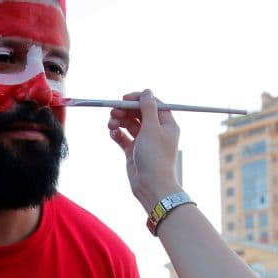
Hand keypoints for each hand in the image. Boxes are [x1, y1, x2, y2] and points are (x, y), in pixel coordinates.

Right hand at [107, 89, 181, 211]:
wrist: (151, 186)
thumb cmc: (155, 157)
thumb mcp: (152, 128)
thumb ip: (148, 108)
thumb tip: (147, 92)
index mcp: (166, 124)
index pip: (153, 104)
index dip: (138, 99)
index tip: (124, 99)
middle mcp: (156, 131)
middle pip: (139, 113)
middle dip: (125, 111)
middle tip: (113, 111)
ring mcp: (144, 141)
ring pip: (129, 124)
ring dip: (119, 121)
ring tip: (111, 125)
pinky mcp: (134, 151)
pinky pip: (123, 137)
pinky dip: (117, 133)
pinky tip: (113, 134)